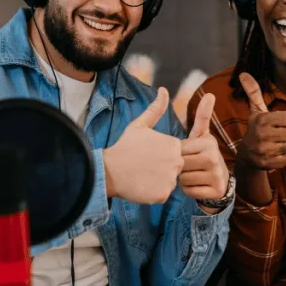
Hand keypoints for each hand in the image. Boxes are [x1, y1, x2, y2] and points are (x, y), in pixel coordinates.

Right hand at [104, 87, 183, 204]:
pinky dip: (153, 192)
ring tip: (142, 175)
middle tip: (144, 166)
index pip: (175, 153)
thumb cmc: (125, 146)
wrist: (109, 171)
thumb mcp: (140, 125)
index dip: (160, 155)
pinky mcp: (163, 195)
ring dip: (158, 180)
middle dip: (162, 168)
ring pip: (169, 181)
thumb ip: (156, 109)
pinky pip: (163, 194)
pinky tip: (142, 185)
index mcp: (174, 145)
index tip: (147, 155)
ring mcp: (171, 180)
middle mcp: (177, 162)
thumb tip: (164, 90)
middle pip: (175, 167)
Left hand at [180, 93, 229, 207]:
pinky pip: (189, 191)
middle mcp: (214, 157)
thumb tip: (210, 94)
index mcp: (209, 142)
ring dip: (182, 179)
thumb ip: (202, 116)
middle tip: (189, 166)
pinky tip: (196, 185)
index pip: (179, 150)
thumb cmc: (203, 155)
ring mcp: (216, 175)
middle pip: (180, 164)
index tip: (187, 154)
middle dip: (179, 167)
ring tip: (193, 175)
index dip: (178, 154)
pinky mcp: (214, 191)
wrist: (219, 181)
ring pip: (183, 179)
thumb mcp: (202, 135)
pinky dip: (188, 190)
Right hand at [237, 73, 285, 171]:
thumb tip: (243, 73)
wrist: (246, 154)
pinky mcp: (267, 163)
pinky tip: (278, 154)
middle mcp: (262, 134)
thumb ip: (253, 92)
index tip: (285, 122)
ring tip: (281, 144)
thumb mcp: (256, 111)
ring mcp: (264, 150)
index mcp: (263, 119)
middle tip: (284, 134)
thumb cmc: (256, 129)